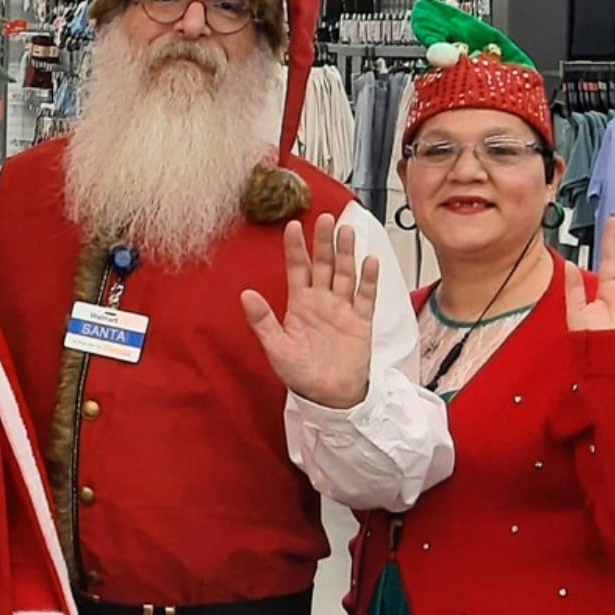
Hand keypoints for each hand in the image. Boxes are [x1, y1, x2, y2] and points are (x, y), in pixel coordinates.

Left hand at [243, 214, 379, 408]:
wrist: (329, 396)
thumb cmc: (301, 374)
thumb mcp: (276, 348)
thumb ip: (262, 321)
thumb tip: (245, 295)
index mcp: (299, 305)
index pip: (297, 269)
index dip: (295, 248)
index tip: (292, 226)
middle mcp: (322, 301)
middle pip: (324, 265)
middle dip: (324, 242)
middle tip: (325, 218)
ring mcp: (343, 309)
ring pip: (345, 274)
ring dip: (346, 253)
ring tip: (346, 231)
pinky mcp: (361, 322)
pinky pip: (366, 297)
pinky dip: (368, 280)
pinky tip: (369, 261)